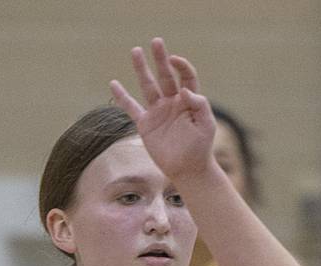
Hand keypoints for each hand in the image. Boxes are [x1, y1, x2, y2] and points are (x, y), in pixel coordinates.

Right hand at [110, 37, 216, 183]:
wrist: (188, 169)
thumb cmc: (201, 148)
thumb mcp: (206, 126)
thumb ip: (199, 106)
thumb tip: (185, 90)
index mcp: (189, 101)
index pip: (186, 77)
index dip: (181, 66)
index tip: (174, 61)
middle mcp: (172, 102)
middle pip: (165, 75)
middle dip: (161, 58)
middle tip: (156, 41)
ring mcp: (158, 112)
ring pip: (148, 86)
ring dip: (142, 69)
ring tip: (136, 50)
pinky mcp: (146, 124)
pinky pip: (131, 107)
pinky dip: (122, 97)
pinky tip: (114, 84)